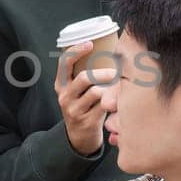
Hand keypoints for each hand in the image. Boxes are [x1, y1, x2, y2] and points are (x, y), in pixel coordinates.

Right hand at [55, 42, 115, 156]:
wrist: (79, 137)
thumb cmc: (83, 107)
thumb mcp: (76, 91)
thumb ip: (85, 75)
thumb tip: (109, 52)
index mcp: (60, 84)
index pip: (64, 63)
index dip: (76, 51)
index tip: (90, 43)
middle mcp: (64, 96)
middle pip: (84, 78)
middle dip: (104, 73)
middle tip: (117, 72)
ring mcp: (74, 110)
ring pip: (96, 92)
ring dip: (112, 88)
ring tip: (120, 86)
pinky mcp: (86, 122)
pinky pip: (104, 106)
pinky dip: (114, 100)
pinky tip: (120, 100)